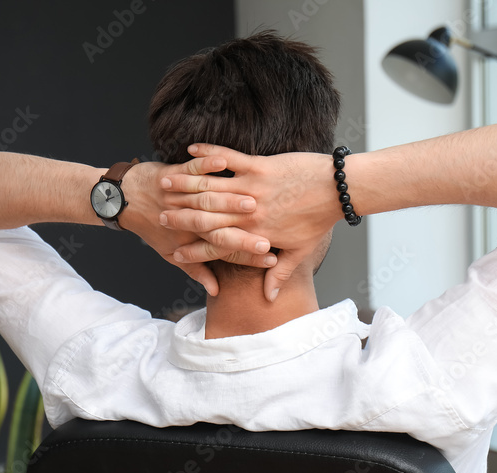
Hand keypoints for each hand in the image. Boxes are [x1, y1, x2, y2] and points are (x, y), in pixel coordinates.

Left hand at [121, 157, 277, 295]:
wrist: (124, 200)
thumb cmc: (151, 228)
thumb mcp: (171, 253)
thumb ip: (197, 270)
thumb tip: (215, 291)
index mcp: (192, 239)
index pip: (224, 249)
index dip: (247, 254)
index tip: (269, 258)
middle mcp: (188, 220)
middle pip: (222, 228)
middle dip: (246, 233)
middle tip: (266, 237)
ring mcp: (181, 196)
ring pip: (209, 199)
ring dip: (230, 201)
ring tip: (252, 201)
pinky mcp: (175, 173)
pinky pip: (193, 169)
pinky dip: (206, 164)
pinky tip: (223, 163)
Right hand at [159, 144, 338, 300]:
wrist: (337, 191)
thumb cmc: (320, 221)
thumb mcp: (301, 251)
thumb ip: (281, 274)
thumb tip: (270, 298)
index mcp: (255, 235)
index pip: (216, 247)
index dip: (193, 252)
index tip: (175, 253)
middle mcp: (249, 214)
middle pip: (204, 217)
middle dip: (178, 217)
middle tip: (158, 216)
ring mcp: (253, 188)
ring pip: (210, 187)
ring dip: (184, 184)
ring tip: (164, 183)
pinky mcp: (260, 165)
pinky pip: (227, 158)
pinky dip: (207, 154)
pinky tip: (189, 150)